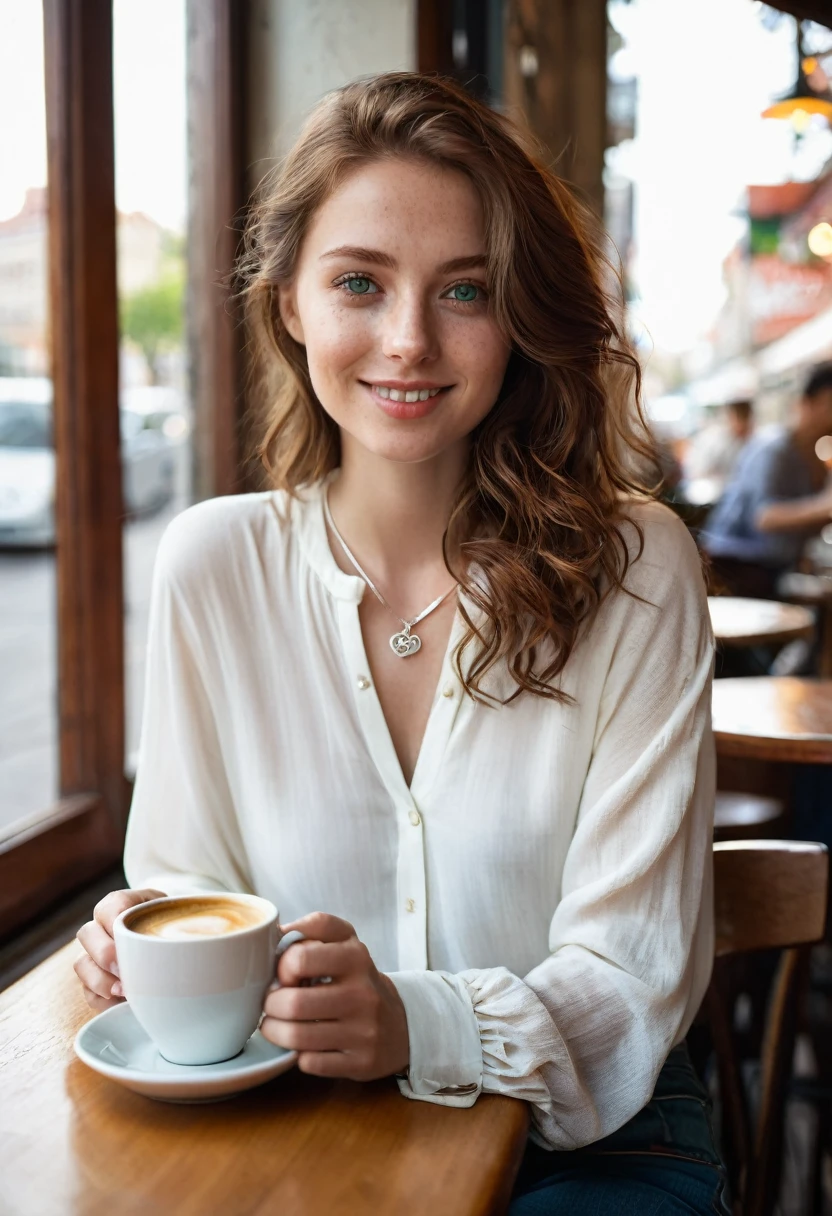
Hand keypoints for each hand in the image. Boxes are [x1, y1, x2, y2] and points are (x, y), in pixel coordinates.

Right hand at [74, 888, 165, 1010]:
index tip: (130, 939)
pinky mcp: (94, 980)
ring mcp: (94, 953)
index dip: (115, 921)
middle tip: (124, 969)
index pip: (111, 905)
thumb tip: (183, 944)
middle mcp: (101, 926)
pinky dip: (102, 1000)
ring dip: (100, 980)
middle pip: (87, 933)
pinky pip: (87, 992)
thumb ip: (177, 922)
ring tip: (124, 991)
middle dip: (104, 953)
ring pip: (82, 964)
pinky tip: (121, 1004)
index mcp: (121, 904)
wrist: (169, 940)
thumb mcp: (175, 915)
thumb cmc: (170, 925)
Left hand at [261, 912, 408, 1080]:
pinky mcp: (362, 1062)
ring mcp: (364, 1031)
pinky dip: (298, 1055)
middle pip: (293, 1002)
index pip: (299, 957)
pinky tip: (303, 1045)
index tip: (283, 975)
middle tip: (272, 1004)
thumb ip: (312, 929)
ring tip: (275, 1025)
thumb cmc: (358, 980)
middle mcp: (363, 993)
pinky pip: (310, 1063)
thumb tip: (274, 933)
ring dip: (274, 1031)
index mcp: (355, 956)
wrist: (401, 1025)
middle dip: (270, 1004)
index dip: (280, 967)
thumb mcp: (345, 943)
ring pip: (297, 1036)